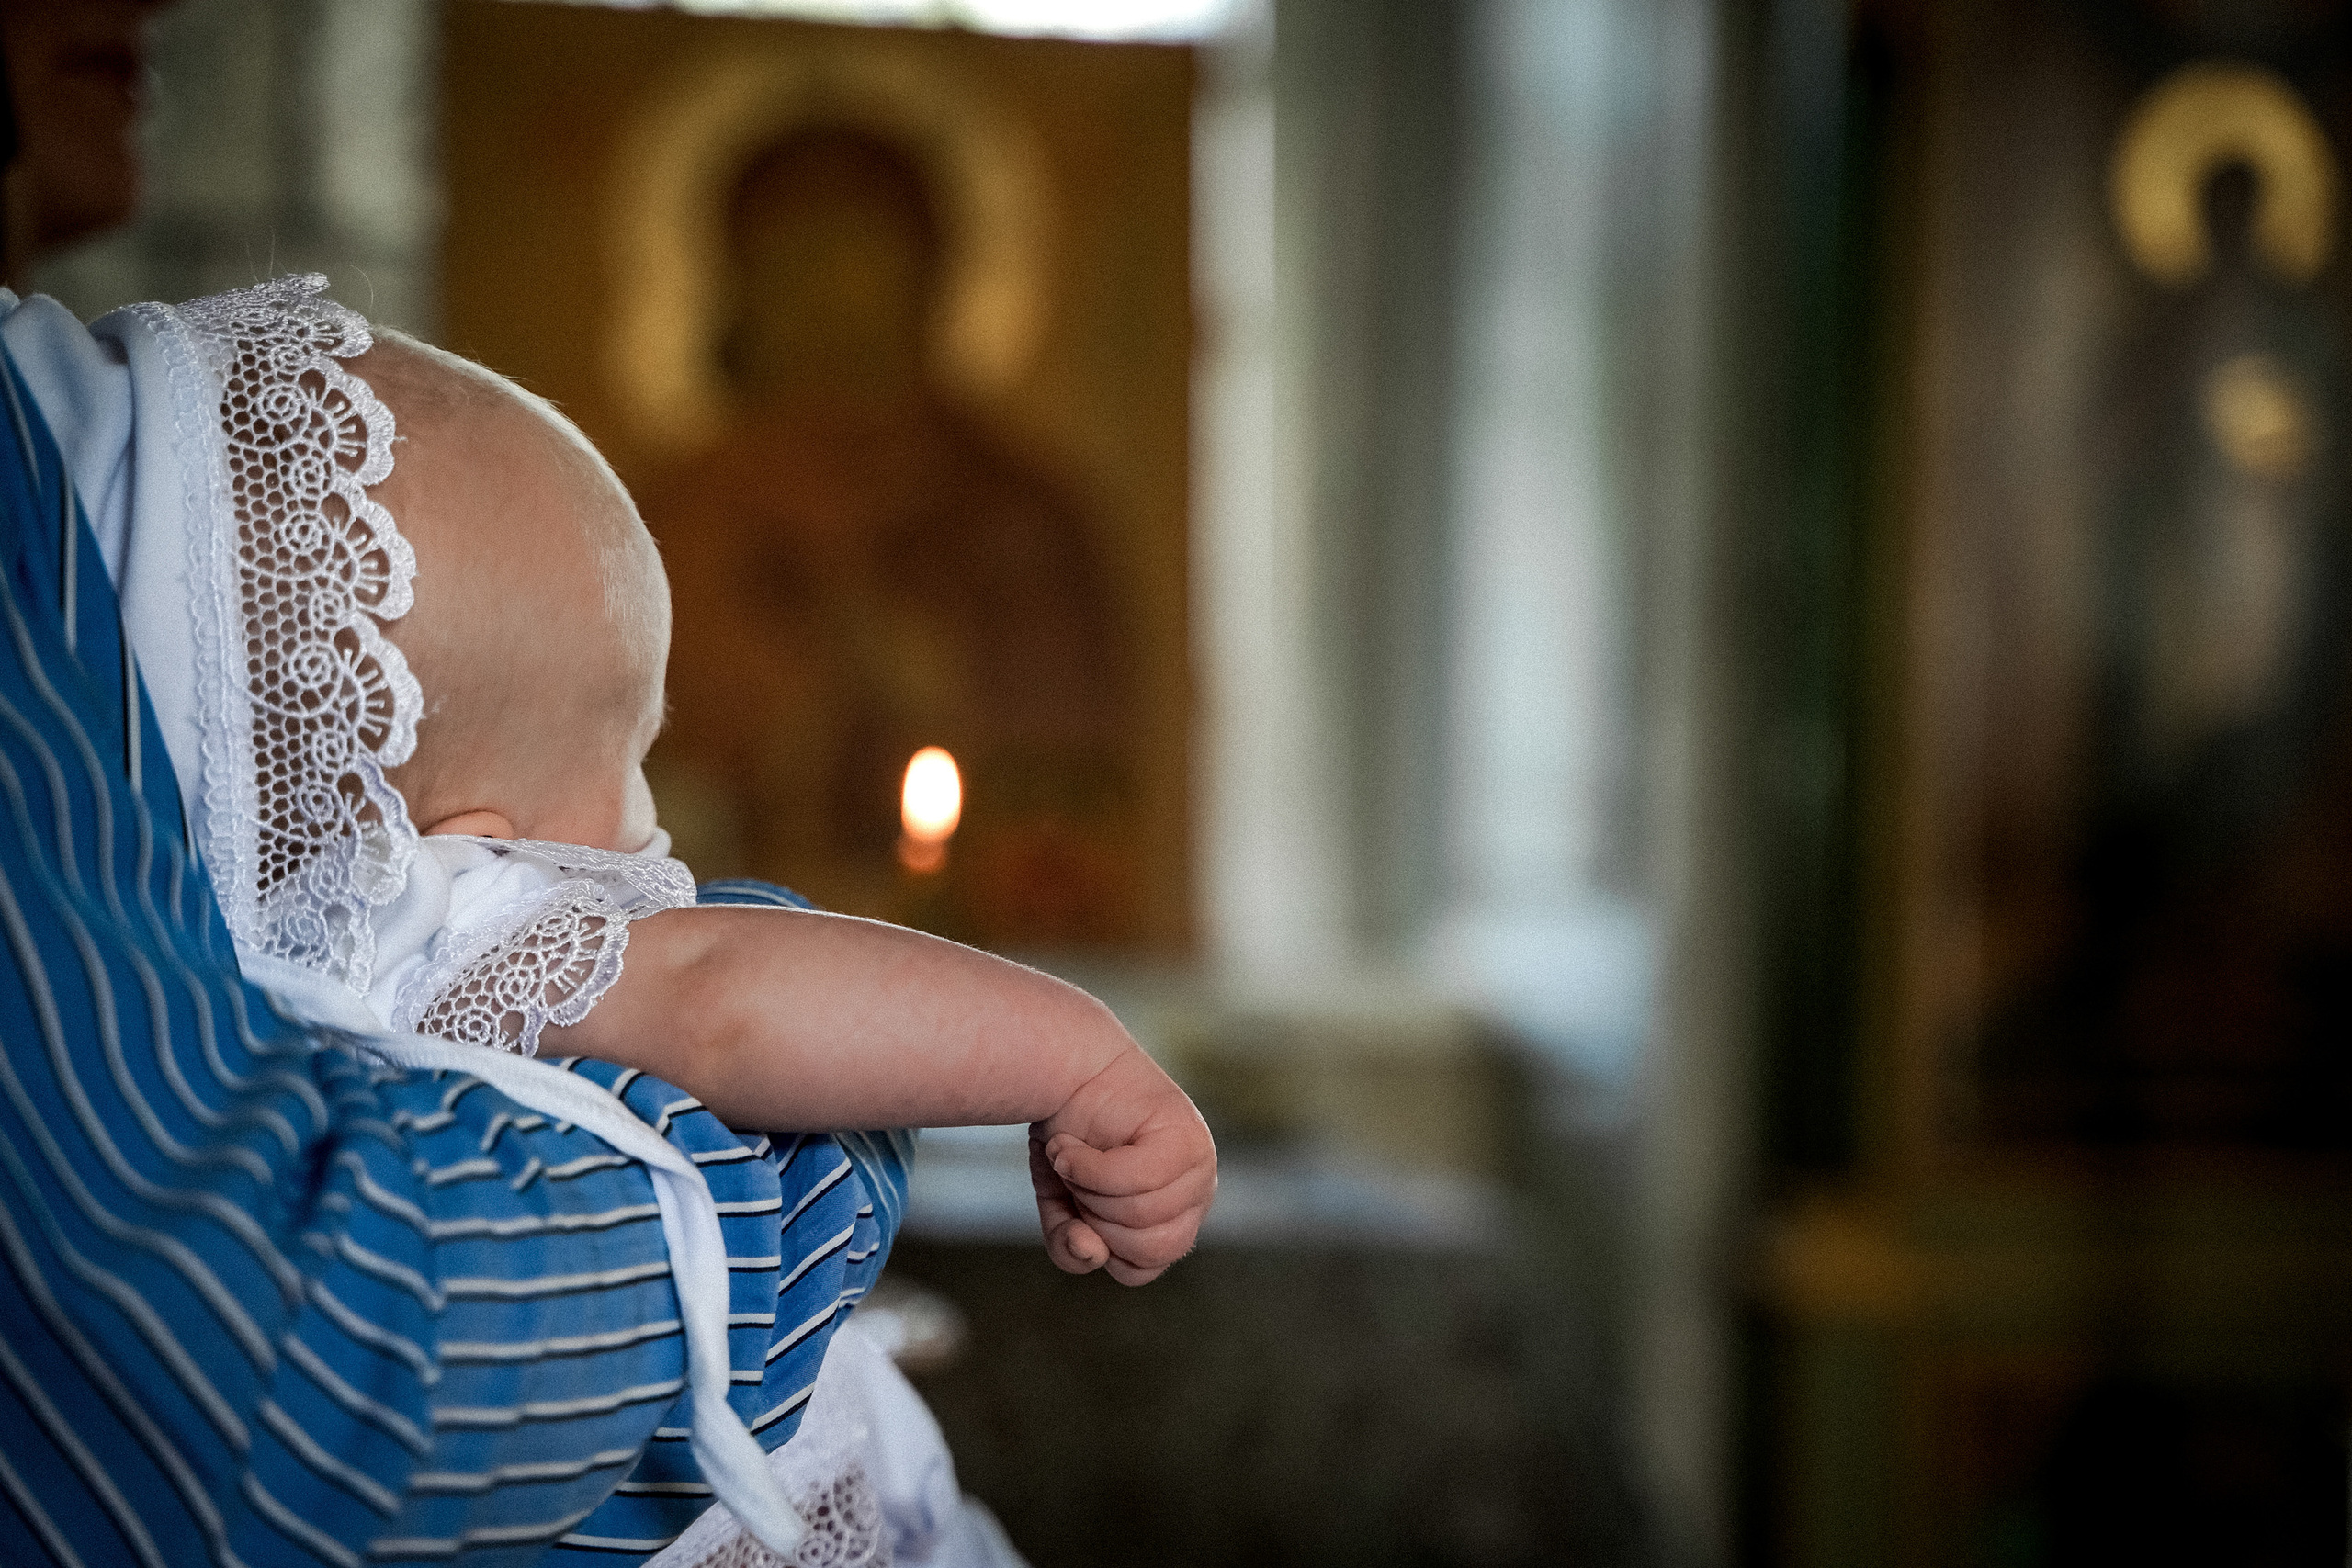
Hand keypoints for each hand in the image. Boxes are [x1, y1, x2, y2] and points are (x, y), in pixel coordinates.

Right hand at [1027, 1044, 1215, 1284]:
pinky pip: (1134, 1182)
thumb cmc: (1068, 1138)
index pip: (1140, 1269)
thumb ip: (1071, 1246)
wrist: (1063, 1069)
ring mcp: (1200, 1167)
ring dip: (1088, 1189)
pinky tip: (1069, 1144)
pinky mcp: (1188, 1141)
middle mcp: (1197, 1194)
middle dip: (1096, 1216)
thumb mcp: (1060, 1204)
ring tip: (1076, 1152)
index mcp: (1176, 1218)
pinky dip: (1086, 1168)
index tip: (1076, 1201)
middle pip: (1146, 1250)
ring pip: (1141, 1218)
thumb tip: (1093, 1254)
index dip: (1097, 1244)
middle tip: (1078, 1173)